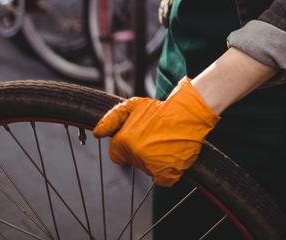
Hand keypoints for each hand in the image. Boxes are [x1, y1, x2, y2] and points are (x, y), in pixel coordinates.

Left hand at [93, 78, 219, 186]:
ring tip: (167, 144)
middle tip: (157, 138)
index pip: (117, 155)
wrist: (188, 112)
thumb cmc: (161, 109)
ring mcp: (150, 164)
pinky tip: (173, 157)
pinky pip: (163, 180)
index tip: (141, 139)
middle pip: (133, 162)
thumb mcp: (133, 105)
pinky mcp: (166, 172)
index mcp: (124, 141)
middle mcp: (135, 154)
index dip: (128, 148)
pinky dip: (168, 173)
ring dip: (156, 161)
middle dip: (143, 153)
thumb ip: (112, 118)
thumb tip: (97, 133)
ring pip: (148, 170)